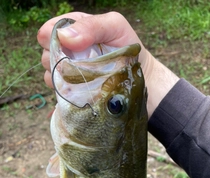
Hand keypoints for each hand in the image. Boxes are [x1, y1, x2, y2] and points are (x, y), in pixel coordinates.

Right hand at [37, 11, 178, 117]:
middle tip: (80, 65)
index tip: (68, 48)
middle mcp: (68, 51)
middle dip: (59, 60)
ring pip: (50, 74)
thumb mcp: (115, 27)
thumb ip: (91, 26)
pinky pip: (57, 92)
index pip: (47, 32)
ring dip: (61, 78)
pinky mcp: (72, 90)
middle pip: (46, 55)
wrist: (137, 78)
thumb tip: (63, 36)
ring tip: (83, 79)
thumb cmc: (128, 49)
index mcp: (74, 30)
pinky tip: (79, 91)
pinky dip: (65, 93)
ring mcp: (69, 71)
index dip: (52, 39)